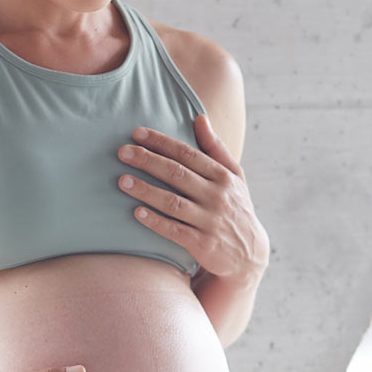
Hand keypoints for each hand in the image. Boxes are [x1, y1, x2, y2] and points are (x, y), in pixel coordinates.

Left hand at [117, 114, 268, 282]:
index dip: (161, 142)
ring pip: (172, 202)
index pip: (188, 154)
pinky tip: (137, 213)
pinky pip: (174, 231)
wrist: (249, 254)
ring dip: (145, 190)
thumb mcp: (234, 177)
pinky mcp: (203, 244)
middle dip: (148, 161)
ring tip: (122, 181)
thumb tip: (199, 118)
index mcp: (223, 176)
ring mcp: (210, 221)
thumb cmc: (235, 207)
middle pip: (177, 174)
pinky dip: (155, 221)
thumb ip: (216, 148)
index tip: (136, 134)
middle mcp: (217, 196)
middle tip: (122, 153)